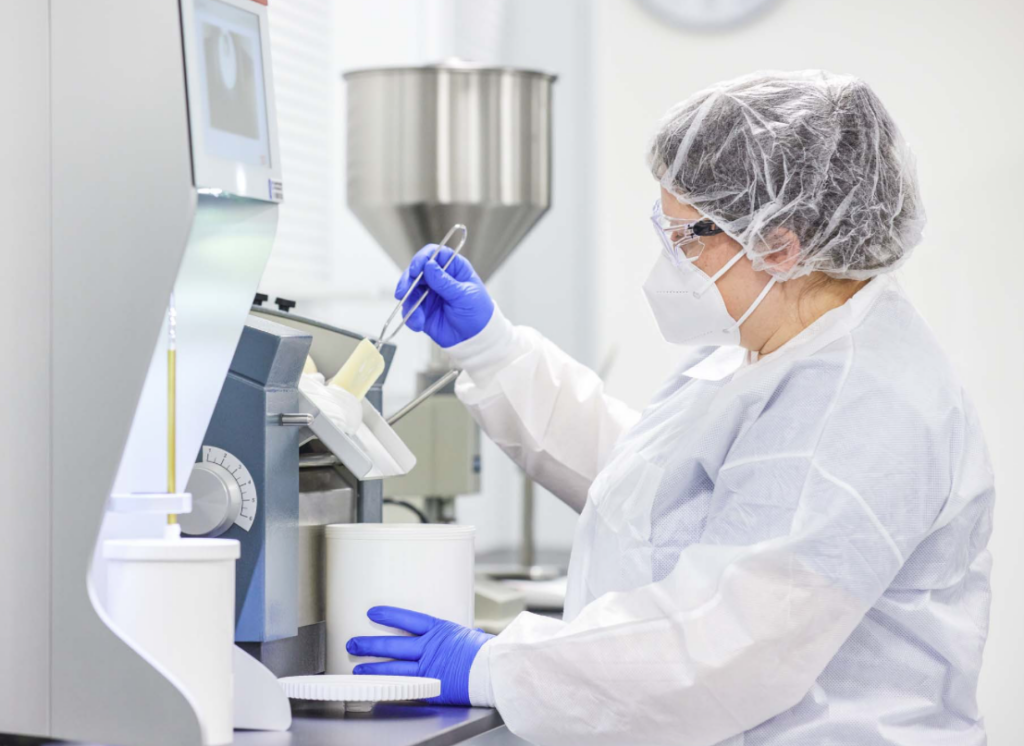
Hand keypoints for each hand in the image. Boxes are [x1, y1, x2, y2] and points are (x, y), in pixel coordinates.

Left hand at [347, 606, 493, 705]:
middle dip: (370, 644)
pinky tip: (377, 689)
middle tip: (353, 642)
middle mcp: (430, 648)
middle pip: (393, 645)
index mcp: (440, 630)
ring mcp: (428, 669)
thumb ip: (461, 636)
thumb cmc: (489, 652)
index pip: (407, 619)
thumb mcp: (472, 635)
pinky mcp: (430, 688)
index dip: (388, 615)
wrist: (496, 671)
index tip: (373, 613)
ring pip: (393, 668)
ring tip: (358, 668)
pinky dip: (390, 688)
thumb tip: (471, 633)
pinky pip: (405, 687)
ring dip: (373, 668)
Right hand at [395, 246, 493, 347]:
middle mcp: (438, 278)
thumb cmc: (478, 313)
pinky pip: (410, 309)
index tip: (416, 269)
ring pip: (410, 290)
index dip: (423, 258)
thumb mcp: (464, 296)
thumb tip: (429, 266)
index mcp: (453, 269)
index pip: (435, 254)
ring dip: (408, 302)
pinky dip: (411, 316)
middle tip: (403, 292)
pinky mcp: (422, 310)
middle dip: (408, 281)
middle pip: (417, 271)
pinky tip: (418, 324)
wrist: (476, 339)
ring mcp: (429, 294)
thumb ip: (445, 282)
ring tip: (417, 316)